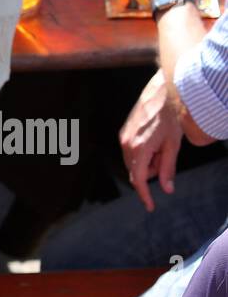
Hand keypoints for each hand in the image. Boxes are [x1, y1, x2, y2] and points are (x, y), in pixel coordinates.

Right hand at [120, 70, 183, 210]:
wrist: (165, 90)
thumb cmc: (172, 114)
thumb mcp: (174, 144)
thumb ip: (169, 168)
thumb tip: (167, 189)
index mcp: (139, 149)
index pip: (140, 180)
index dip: (145, 195)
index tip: (150, 206)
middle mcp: (126, 144)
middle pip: (137, 171)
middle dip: (151, 170)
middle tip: (165, 157)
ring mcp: (123, 136)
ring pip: (134, 161)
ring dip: (147, 160)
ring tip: (161, 144)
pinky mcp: (124, 130)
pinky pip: (131, 150)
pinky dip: (143, 151)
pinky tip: (154, 138)